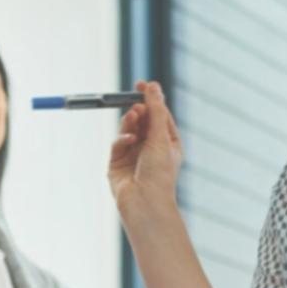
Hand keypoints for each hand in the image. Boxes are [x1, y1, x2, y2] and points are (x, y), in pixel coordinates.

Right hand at [108, 80, 182, 215]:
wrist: (145, 204)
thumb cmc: (160, 174)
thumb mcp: (161, 138)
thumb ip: (156, 110)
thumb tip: (153, 86)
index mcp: (168, 142)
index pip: (159, 114)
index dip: (151, 98)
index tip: (142, 83)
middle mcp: (151, 147)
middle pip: (142, 119)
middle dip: (138, 110)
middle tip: (136, 104)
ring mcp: (133, 155)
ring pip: (128, 129)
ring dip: (130, 122)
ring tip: (133, 118)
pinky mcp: (118, 163)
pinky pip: (118, 143)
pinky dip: (122, 139)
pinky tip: (128, 141)